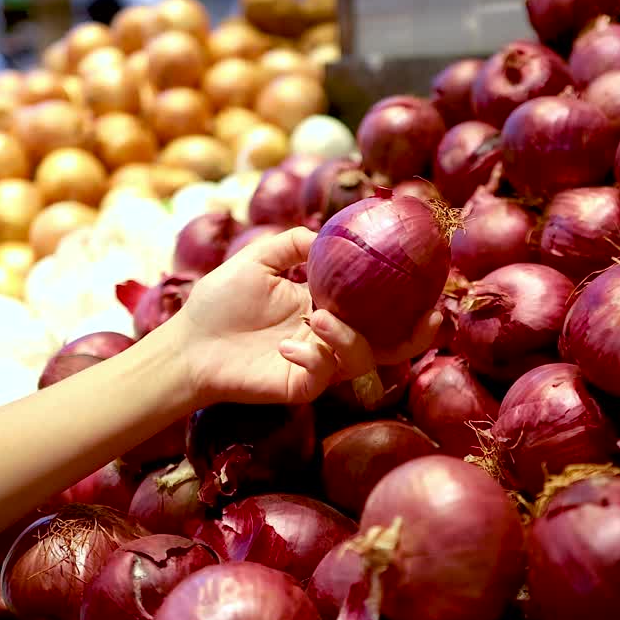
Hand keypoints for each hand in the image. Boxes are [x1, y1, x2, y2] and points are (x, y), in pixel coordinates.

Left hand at [169, 227, 440, 406]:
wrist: (187, 344)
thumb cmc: (219, 302)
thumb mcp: (259, 260)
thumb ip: (295, 244)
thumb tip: (330, 232)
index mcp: (328, 307)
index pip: (378, 309)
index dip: (409, 301)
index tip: (433, 285)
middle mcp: (331, 338)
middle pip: (389, 344)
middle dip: (416, 336)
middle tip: (429, 318)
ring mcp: (319, 365)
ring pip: (360, 358)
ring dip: (347, 337)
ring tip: (316, 316)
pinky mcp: (300, 387)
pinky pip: (323, 376)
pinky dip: (311, 359)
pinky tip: (284, 347)